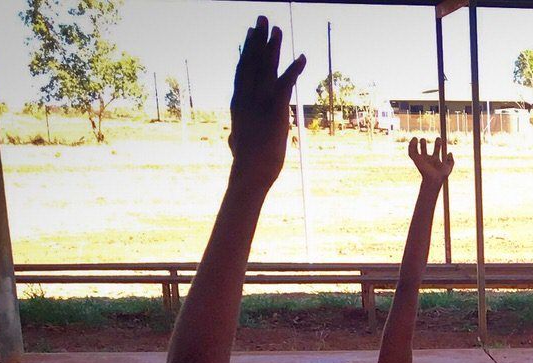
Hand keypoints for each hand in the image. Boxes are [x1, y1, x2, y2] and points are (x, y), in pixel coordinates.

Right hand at [226, 18, 306, 185]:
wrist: (250, 173)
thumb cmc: (246, 164)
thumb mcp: (238, 145)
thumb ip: (235, 137)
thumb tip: (231, 139)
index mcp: (239, 103)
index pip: (242, 70)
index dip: (248, 50)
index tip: (250, 33)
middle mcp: (246, 98)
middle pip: (252, 62)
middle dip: (259, 40)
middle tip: (263, 19)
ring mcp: (260, 103)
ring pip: (266, 68)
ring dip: (273, 48)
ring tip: (278, 29)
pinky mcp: (275, 110)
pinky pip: (285, 85)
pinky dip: (294, 70)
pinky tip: (302, 57)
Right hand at [408, 135, 453, 187]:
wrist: (434, 178)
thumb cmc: (441, 175)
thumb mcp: (448, 167)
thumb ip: (451, 161)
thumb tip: (450, 153)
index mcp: (436, 160)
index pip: (436, 150)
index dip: (438, 144)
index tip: (439, 138)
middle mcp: (428, 159)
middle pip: (424, 149)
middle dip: (423, 144)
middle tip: (424, 139)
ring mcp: (421, 160)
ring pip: (416, 151)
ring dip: (416, 145)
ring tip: (417, 138)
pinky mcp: (416, 160)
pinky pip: (411, 152)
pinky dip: (411, 145)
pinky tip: (414, 139)